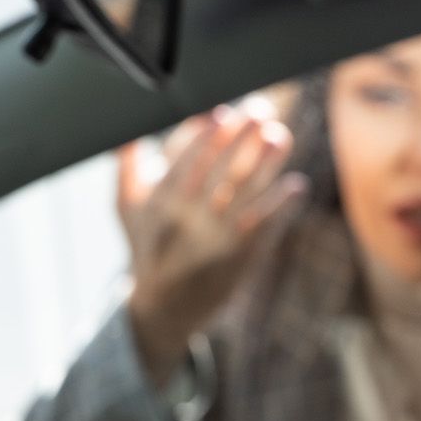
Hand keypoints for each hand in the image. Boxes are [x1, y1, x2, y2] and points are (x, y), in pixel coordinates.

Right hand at [117, 98, 306, 384]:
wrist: (165, 309)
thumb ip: (128, 166)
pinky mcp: (240, 257)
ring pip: (246, 194)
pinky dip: (281, 205)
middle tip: (260, 111)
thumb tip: (126, 128)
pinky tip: (295, 184)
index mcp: (160, 204)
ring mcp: (216, 240)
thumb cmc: (147, 246)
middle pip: (219, 172)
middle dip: (242, 139)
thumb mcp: (127, 209)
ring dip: (267, 164)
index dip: (205, 137)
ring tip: (280, 137)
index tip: (223, 113)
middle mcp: (188, 222)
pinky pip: (265, 226)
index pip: (184, 163)